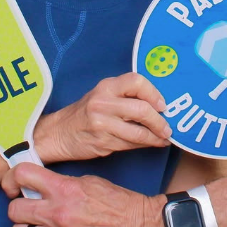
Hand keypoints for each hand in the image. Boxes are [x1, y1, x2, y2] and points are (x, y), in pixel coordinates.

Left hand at [3, 163, 165, 226]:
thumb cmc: (118, 203)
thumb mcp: (89, 182)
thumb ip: (60, 184)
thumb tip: (38, 187)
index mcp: (65, 190)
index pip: (22, 175)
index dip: (14, 178)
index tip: (15, 184)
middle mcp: (57, 215)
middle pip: (14, 210)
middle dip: (19, 206)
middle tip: (29, 206)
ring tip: (40, 224)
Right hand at [33, 72, 171, 164]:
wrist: (58, 133)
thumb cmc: (85, 113)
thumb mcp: (102, 96)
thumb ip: (125, 97)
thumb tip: (158, 105)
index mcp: (107, 86)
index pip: (137, 81)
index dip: (154, 93)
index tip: (163, 105)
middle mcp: (104, 102)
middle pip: (142, 109)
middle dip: (159, 121)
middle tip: (168, 127)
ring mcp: (102, 123)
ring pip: (139, 132)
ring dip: (156, 137)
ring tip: (164, 138)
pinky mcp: (103, 142)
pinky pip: (130, 144)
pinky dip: (145, 145)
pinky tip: (151, 144)